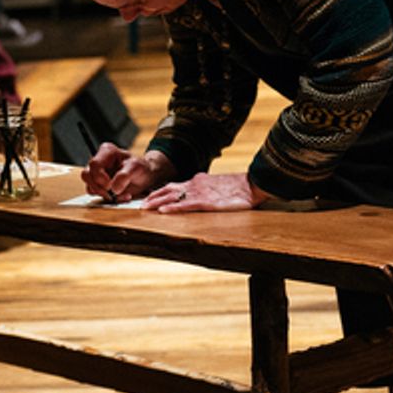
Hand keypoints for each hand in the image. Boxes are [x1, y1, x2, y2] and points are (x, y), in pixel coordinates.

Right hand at [81, 145, 174, 202]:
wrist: (146, 177)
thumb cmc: (141, 168)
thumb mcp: (136, 168)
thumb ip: (124, 176)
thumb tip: (114, 188)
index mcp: (107, 152)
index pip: (94, 164)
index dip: (100, 177)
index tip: (110, 185)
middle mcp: (99, 161)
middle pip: (86, 175)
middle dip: (99, 187)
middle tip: (112, 192)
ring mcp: (97, 174)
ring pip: (88, 185)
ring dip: (102, 194)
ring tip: (119, 194)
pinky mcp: (98, 185)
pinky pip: (94, 193)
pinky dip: (105, 198)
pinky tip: (118, 196)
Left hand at [143, 172, 270, 212]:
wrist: (252, 184)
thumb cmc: (238, 187)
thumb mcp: (217, 185)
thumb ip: (206, 186)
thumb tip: (199, 187)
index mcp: (198, 181)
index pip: (174, 185)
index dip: (160, 191)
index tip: (148, 196)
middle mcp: (195, 185)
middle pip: (168, 190)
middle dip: (153, 196)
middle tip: (140, 204)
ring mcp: (199, 193)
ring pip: (172, 197)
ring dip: (157, 202)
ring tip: (144, 207)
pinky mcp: (206, 202)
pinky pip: (185, 205)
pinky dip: (172, 208)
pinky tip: (162, 211)